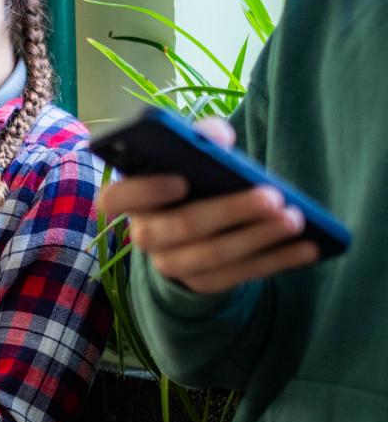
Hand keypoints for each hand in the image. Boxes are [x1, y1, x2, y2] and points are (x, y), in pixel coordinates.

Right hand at [97, 118, 319, 293]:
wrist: (194, 227)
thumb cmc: (193, 178)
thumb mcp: (191, 153)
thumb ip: (199, 137)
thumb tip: (217, 138)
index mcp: (131, 198)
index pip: (115, 199)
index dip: (144, 191)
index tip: (181, 179)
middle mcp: (143, 234)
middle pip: (180, 227)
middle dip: (229, 212)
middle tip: (272, 196)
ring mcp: (170, 264)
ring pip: (212, 256)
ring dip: (257, 238)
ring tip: (295, 220)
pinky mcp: (200, 284)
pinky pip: (236, 277)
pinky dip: (274, 261)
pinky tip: (306, 247)